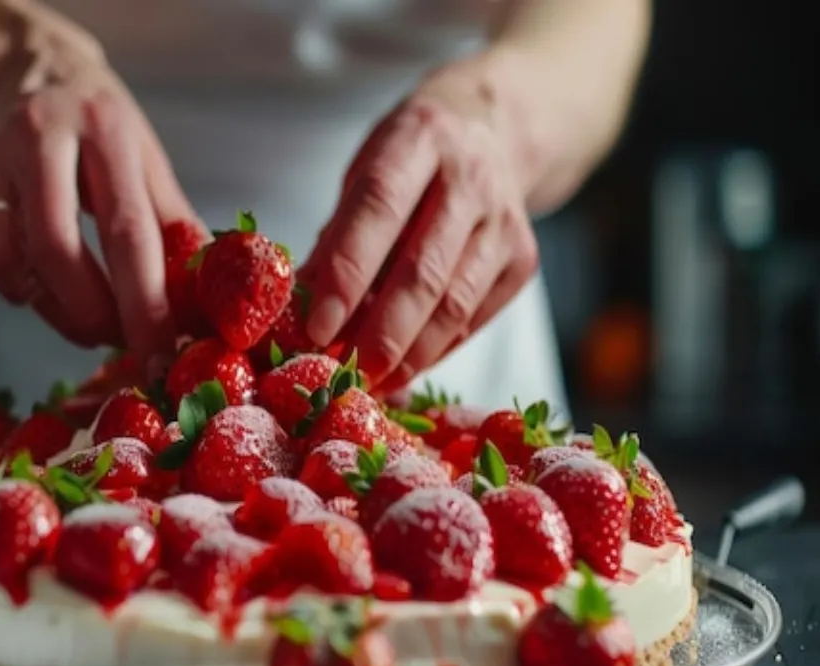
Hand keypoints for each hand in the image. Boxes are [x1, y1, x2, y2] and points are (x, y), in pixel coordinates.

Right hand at [0, 49, 197, 377]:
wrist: (33, 68)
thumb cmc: (102, 127)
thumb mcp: (147, 158)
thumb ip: (175, 224)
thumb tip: (207, 299)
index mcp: (106, 131)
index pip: (129, 231)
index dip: (146, 303)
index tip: (161, 355)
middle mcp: (41, 136)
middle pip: (58, 249)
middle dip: (92, 315)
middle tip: (119, 343)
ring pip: (8, 257)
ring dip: (51, 308)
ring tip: (84, 315)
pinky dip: (17, 286)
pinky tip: (42, 283)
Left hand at [303, 63, 539, 392]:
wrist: (492, 131)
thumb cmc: (409, 159)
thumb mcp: (363, 171)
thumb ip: (336, 234)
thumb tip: (297, 308)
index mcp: (418, 139)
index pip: (378, 209)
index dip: (346, 273)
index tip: (317, 327)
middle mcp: (470, 177)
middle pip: (423, 269)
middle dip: (380, 332)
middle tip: (344, 373)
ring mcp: (504, 221)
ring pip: (454, 304)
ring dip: (409, 353)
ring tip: (370, 380)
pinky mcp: (522, 259)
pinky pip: (473, 320)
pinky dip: (434, 351)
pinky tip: (403, 367)